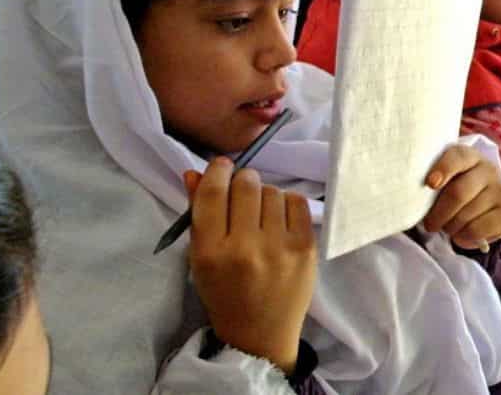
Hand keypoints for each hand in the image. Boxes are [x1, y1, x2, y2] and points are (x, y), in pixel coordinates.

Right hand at [185, 159, 316, 374]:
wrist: (260, 334)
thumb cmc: (225, 293)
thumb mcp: (201, 258)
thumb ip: (198, 214)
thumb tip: (194, 171)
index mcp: (211, 252)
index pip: (211, 195)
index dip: (216, 172)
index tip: (222, 165)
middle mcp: (245, 248)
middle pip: (245, 186)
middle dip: (242, 180)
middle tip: (243, 190)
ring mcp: (278, 248)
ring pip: (272, 192)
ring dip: (265, 196)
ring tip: (261, 215)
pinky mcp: (305, 248)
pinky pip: (297, 203)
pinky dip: (287, 205)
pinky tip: (280, 221)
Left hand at [423, 145, 500, 249]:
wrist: (481, 197)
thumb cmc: (453, 187)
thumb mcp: (443, 178)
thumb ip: (433, 182)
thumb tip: (416, 199)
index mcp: (469, 156)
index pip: (457, 157)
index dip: (443, 169)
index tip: (430, 184)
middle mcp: (489, 170)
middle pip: (458, 193)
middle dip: (438, 214)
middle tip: (430, 224)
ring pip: (466, 216)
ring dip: (450, 227)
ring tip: (447, 226)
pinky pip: (478, 230)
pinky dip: (463, 236)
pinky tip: (461, 231)